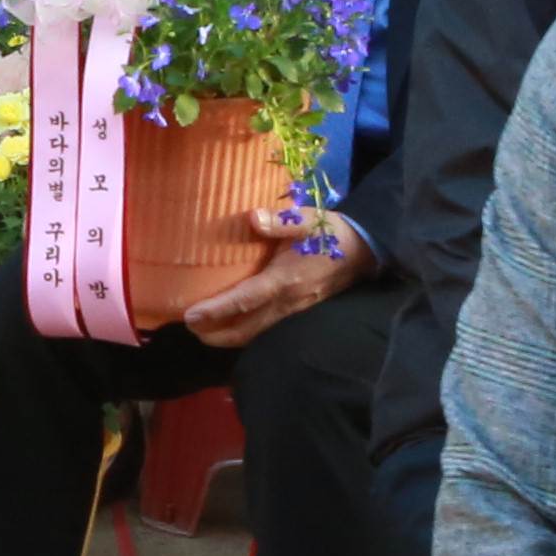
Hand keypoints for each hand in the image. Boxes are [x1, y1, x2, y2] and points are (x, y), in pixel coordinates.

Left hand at [180, 192, 374, 346]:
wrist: (365, 250)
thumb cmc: (329, 232)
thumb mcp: (305, 219)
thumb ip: (279, 220)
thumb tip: (253, 217)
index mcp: (284, 280)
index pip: (244, 300)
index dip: (216, 311)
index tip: (191, 316)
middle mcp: (287, 302)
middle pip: (246, 329)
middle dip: (217, 334)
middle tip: (191, 329)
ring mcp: (294, 311)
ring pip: (257, 333)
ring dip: (230, 337)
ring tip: (205, 333)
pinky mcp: (298, 312)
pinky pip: (267, 329)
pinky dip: (246, 333)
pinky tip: (234, 327)